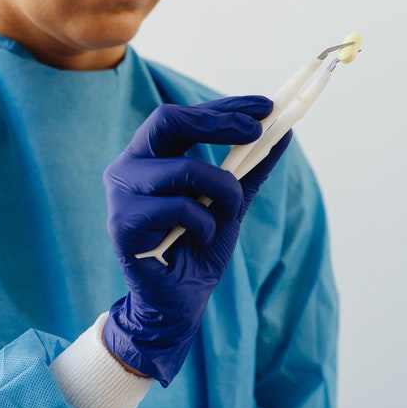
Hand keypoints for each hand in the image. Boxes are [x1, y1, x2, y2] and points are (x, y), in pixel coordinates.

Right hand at [102, 95, 292, 385]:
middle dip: (219, 121)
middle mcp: (129, 167)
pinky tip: (199, 240)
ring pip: (186, 168)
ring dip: (224, 190)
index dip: (224, 106)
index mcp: (151, 157)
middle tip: (258, 131)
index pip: (183, 116)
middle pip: (168, 120)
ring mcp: (121, 194)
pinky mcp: (123, 224)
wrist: (178, 301)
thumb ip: (250, 169)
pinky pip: (178, 208)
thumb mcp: (232, 203)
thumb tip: (285, 132)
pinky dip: (204, 224)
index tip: (266, 106)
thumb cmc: (198, 249)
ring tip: (228, 214)